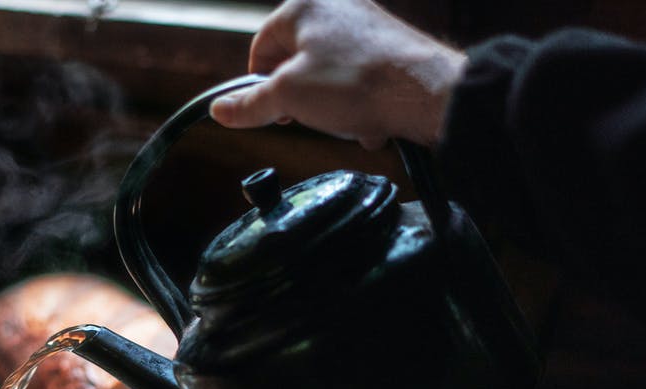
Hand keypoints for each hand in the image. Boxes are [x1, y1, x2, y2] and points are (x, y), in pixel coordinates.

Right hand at [209, 0, 466, 148]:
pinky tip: (368, 120)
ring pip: (328, 74)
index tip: (266, 112)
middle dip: (300, 98)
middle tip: (309, 118)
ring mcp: (365, 24)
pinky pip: (358, 78)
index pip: (262, 47)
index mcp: (303, 5)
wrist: (426, 93)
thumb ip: (250, 105)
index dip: (259, 85)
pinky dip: (358, 102)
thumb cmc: (357, 83)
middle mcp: (335, 5)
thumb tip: (220, 110)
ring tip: (345, 120)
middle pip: (296, 61)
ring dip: (331, 106)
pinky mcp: (388, 45)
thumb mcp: (288, 97)